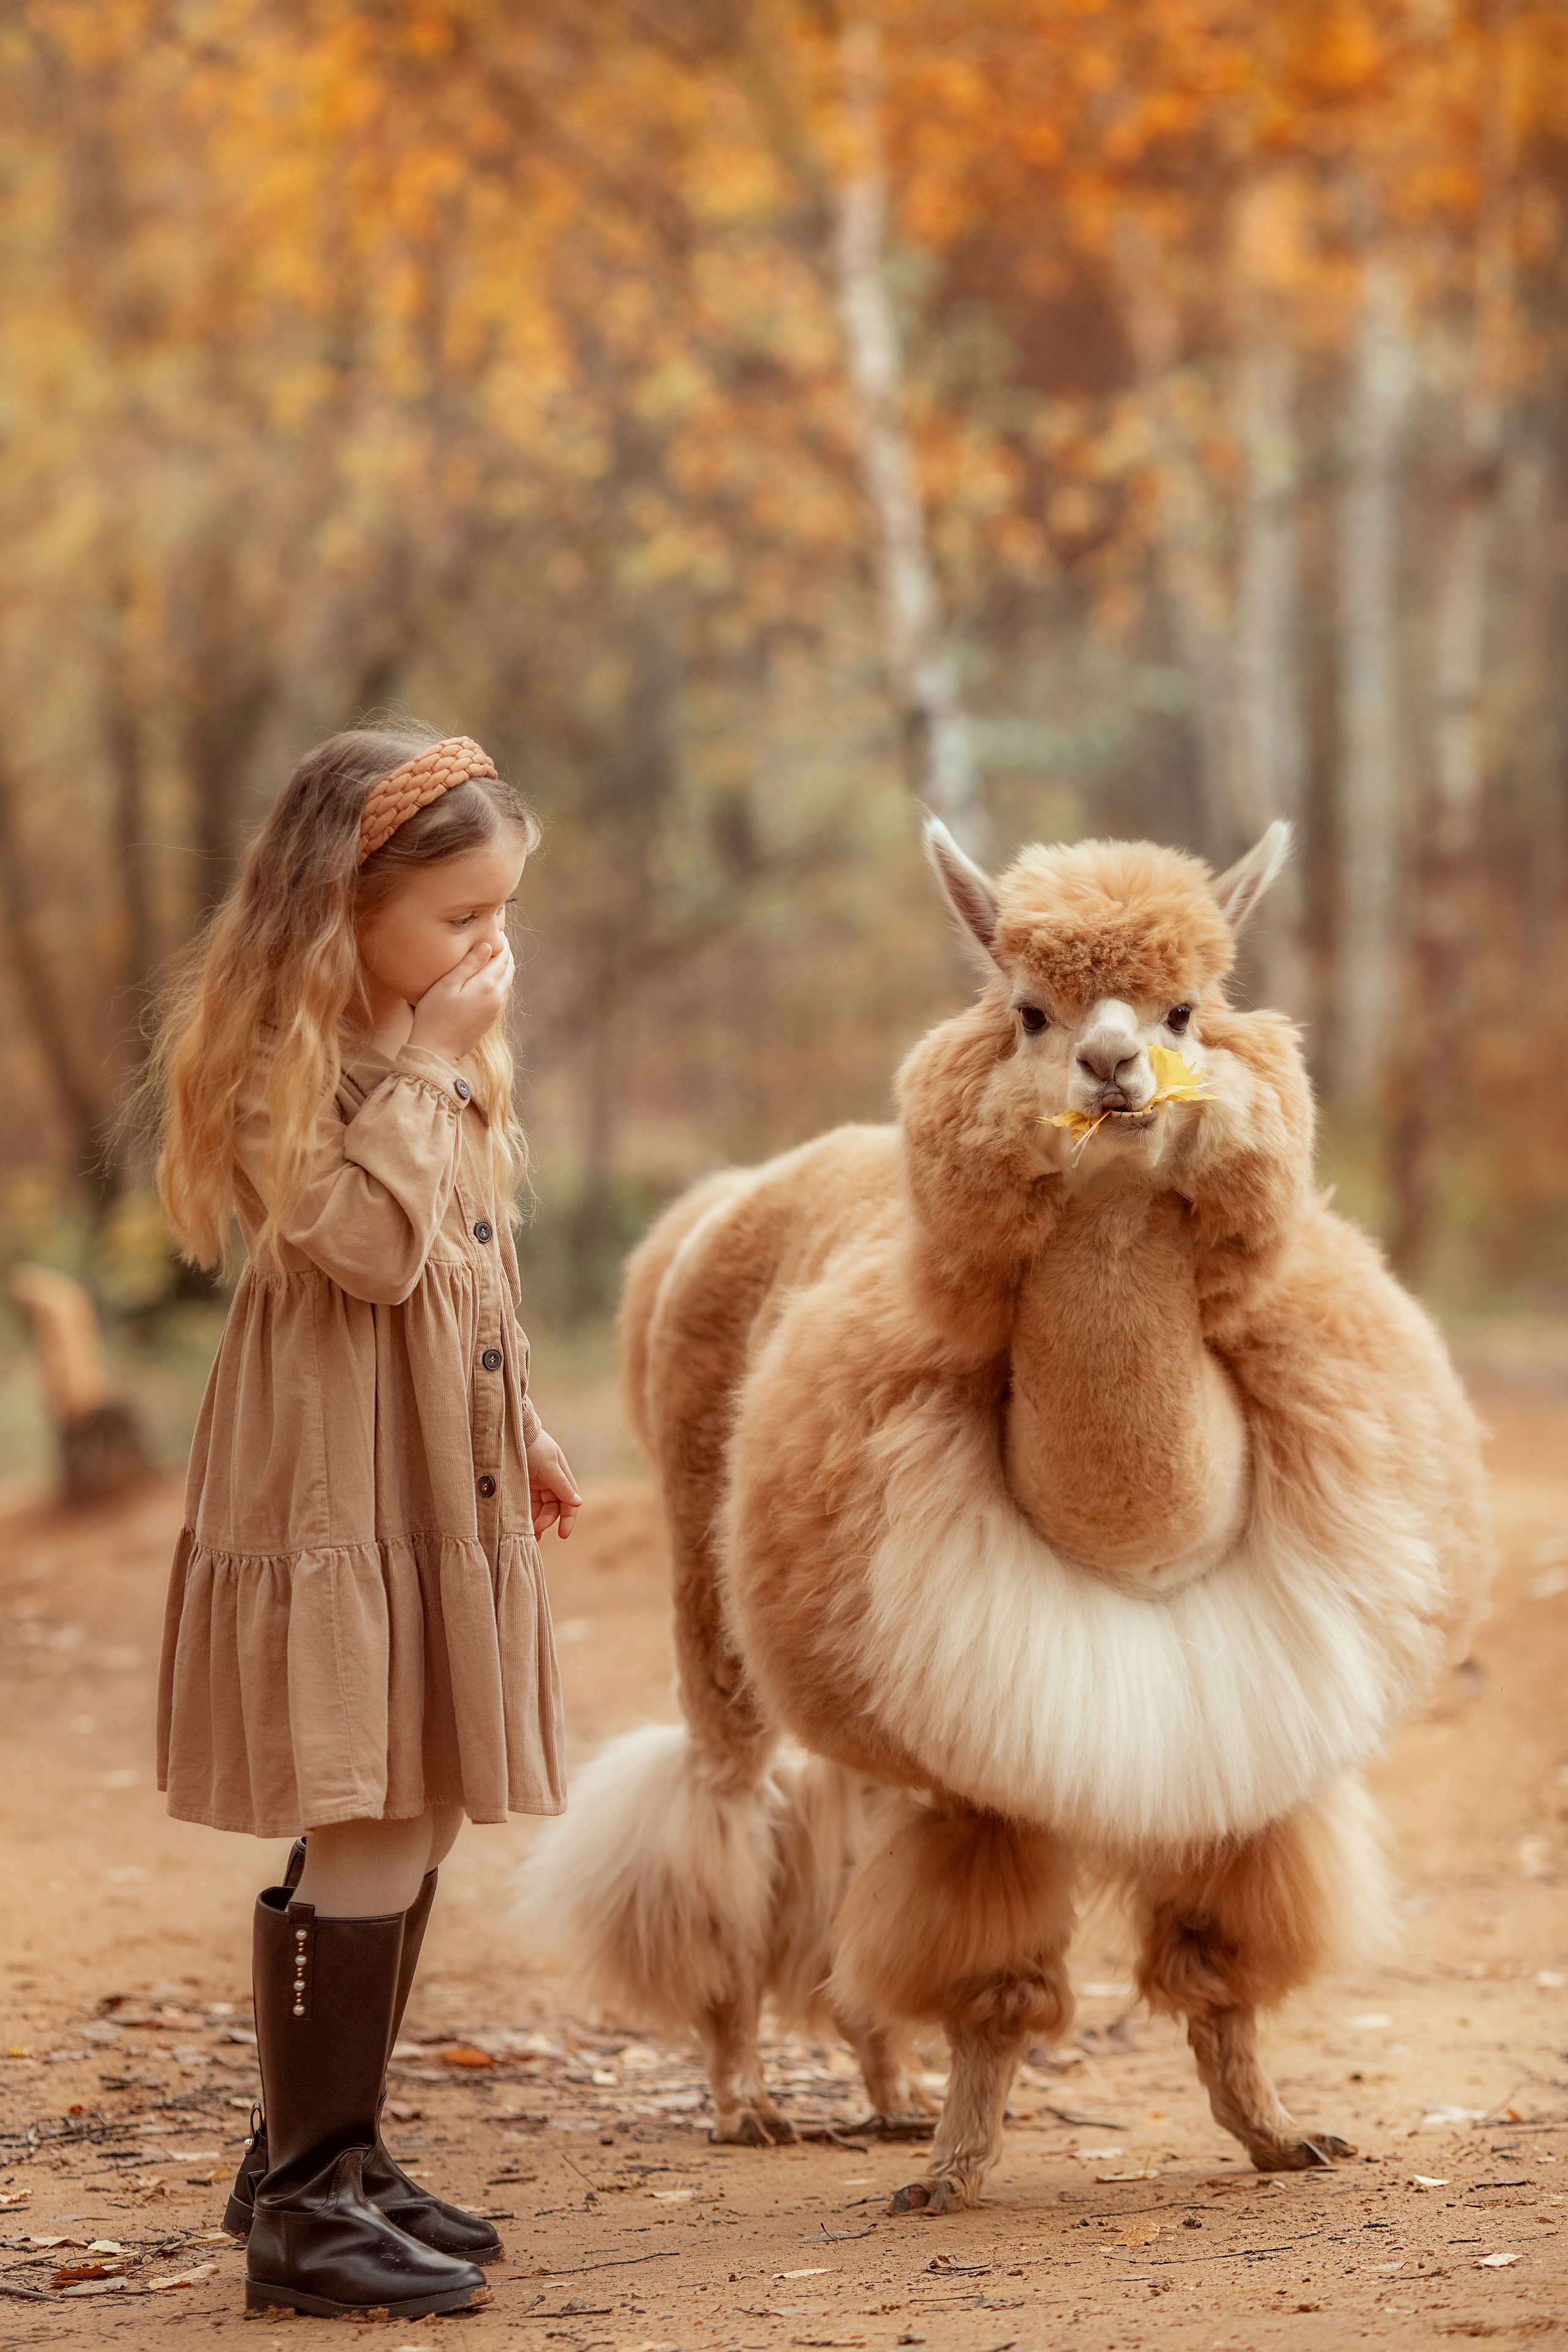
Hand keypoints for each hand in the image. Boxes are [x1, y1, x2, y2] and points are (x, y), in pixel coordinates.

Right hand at [408, 937, 515, 1060]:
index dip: (500, 941)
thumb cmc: (434, 1015)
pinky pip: (500, 993)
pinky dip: (498, 980)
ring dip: (502, 966)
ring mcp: (495, 1010)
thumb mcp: (447, 985)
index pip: (502, 957)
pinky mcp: (490, 1019)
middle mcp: (497, 997)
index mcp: (488, 985)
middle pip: (509, 968)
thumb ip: (469, 964)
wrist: (436, 1051)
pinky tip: (485, 976)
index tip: (494, 929)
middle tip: (495, 937)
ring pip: (506, 981)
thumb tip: (488, 946)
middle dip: (504, 952)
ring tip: (491, 953)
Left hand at [526, 1431, 581, 1540]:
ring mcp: (535, 1486)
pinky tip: (521, 1526)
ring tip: (530, 1535)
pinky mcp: (520, 1488)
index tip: (563, 1534)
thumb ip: (562, 1485)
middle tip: (536, 1530)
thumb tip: (579, 1502)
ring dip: (536, 1523)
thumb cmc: (533, 1446)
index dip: (568, 1518)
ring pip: (539, 1510)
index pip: (569, 1501)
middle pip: (553, 1508)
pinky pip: (526, 1506)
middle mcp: (550, 1483)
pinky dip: (525, 1517)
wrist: (509, 1432)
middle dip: (547, 1521)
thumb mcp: (549, 1466)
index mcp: (561, 1476)